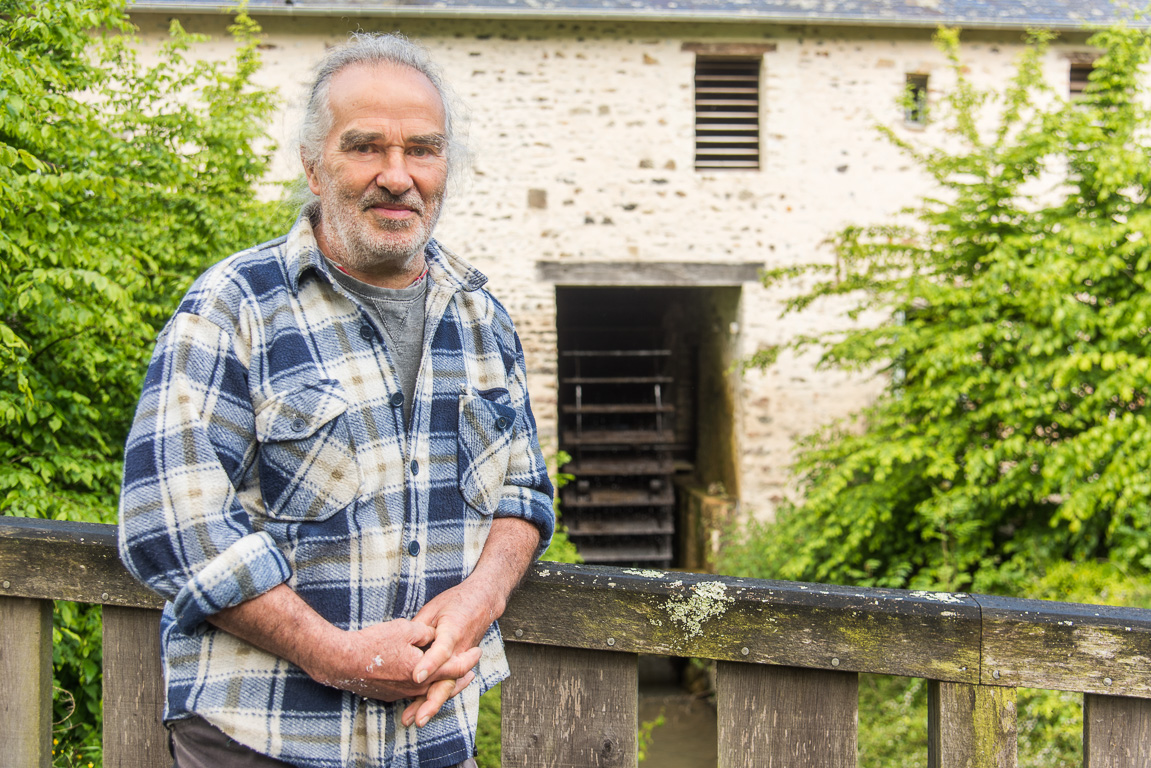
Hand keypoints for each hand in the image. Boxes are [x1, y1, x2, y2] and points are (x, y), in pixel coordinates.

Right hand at [307, 617, 481, 702]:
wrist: (342, 662)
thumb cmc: (373, 643)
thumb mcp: (405, 628)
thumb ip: (426, 632)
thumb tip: (435, 635)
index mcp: (422, 671)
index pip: (454, 668)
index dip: (468, 660)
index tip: (477, 651)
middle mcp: (414, 687)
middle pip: (445, 685)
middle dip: (461, 678)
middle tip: (473, 671)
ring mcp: (401, 694)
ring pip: (429, 691)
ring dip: (443, 684)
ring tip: (452, 677)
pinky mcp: (389, 694)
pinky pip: (414, 693)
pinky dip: (425, 686)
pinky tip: (424, 680)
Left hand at [402, 582, 500, 726]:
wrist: (483, 602)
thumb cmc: (455, 602)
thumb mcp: (433, 609)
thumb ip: (418, 629)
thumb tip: (400, 646)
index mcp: (453, 630)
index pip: (441, 650)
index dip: (429, 664)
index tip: (416, 676)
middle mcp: (460, 649)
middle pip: (448, 679)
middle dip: (432, 700)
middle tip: (417, 717)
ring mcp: (463, 659)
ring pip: (449, 686)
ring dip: (432, 705)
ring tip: (416, 720)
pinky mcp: (461, 664)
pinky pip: (450, 683)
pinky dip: (438, 698)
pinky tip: (424, 710)